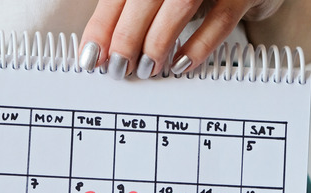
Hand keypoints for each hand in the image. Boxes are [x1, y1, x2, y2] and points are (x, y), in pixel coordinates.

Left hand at [79, 0, 284, 78]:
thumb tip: (104, 51)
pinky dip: (197, 46)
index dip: (101, 28)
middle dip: (126, 39)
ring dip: (156, 42)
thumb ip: (133, 15)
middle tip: (118, 68)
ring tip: (146, 69)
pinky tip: (180, 64)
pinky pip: (220, 20)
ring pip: (179, 4)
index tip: (91, 57)